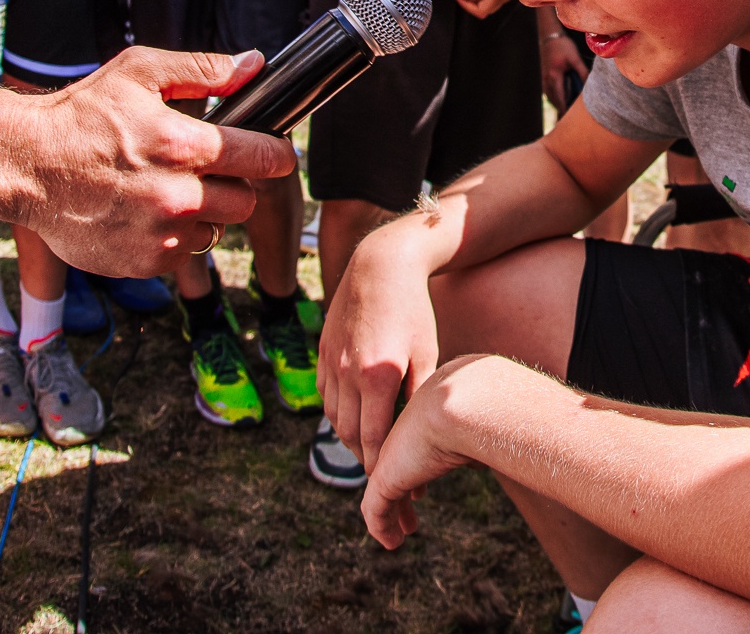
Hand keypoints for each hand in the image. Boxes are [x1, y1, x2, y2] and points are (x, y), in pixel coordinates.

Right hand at [15, 47, 296, 274]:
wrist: (25, 166)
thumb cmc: (79, 116)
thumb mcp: (139, 73)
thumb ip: (202, 70)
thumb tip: (253, 64)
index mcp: (183, 146)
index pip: (263, 158)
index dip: (276, 153)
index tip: (277, 152)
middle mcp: (178, 197)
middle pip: (246, 200)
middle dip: (233, 183)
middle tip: (205, 169)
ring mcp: (160, 235)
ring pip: (215, 229)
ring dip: (203, 212)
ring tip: (168, 190)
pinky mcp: (142, 263)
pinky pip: (182, 254)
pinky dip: (173, 237)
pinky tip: (146, 213)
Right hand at [319, 227, 442, 479]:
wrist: (382, 266)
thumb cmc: (414, 310)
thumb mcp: (426, 352)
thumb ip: (418, 395)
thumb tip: (418, 433)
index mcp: (378, 375)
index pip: (373, 438)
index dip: (382, 465)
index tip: (397, 483)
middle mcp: (348, 372)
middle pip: (349, 434)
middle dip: (365, 459)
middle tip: (384, 475)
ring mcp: (331, 362)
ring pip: (333, 417)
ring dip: (349, 438)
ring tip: (369, 451)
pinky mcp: (323, 352)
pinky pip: (326, 395)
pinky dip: (338, 414)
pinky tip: (353, 419)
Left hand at [360, 354, 500, 549]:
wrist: (463, 403)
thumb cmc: (481, 410)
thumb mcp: (479, 428)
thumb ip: (478, 441)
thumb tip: (491, 456)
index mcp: (420, 421)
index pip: (410, 452)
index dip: (414, 472)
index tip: (419, 492)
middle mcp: (400, 437)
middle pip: (394, 472)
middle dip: (400, 494)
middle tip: (409, 512)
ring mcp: (390, 457)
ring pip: (383, 492)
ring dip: (392, 514)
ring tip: (401, 533)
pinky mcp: (384, 480)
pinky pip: (375, 510)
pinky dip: (381, 528)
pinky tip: (392, 543)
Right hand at [540, 20, 586, 114]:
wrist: (549, 36)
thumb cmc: (563, 46)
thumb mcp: (575, 58)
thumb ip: (582, 72)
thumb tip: (590, 85)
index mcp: (554, 76)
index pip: (560, 98)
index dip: (565, 110)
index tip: (571, 118)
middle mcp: (546, 80)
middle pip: (555, 101)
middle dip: (564, 108)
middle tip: (574, 116)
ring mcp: (543, 79)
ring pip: (552, 97)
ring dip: (561, 102)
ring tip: (571, 108)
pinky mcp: (543, 77)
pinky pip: (551, 91)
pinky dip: (558, 96)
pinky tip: (567, 96)